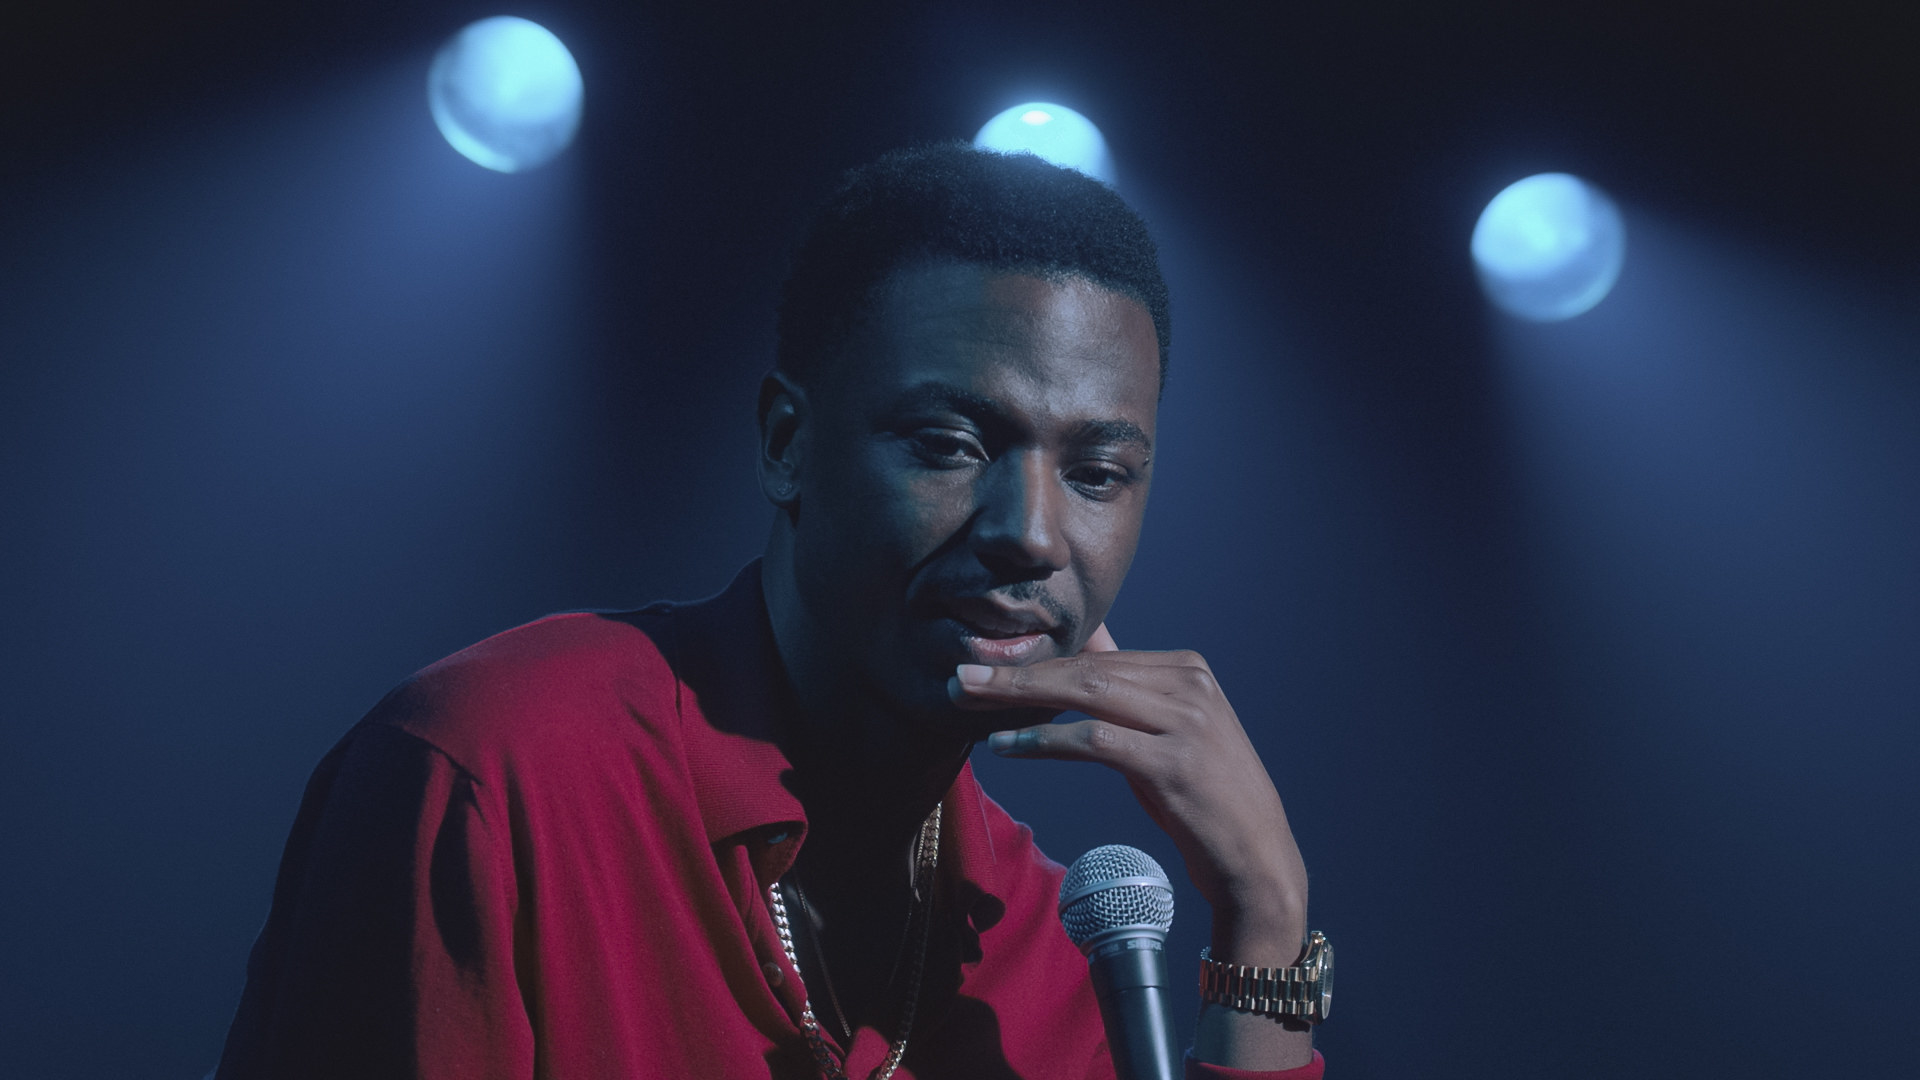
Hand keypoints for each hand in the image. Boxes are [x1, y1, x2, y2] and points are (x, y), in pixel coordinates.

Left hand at [948, 626, 1307, 962]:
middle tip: (960, 675)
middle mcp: (1191, 685)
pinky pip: (1094, 741)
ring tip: (968, 701)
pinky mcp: (1174, 764)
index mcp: (1188, 668)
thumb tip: (1086, 641)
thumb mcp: (1168, 730)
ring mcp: (1186, 722)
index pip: (1097, 655)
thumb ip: (1129, 689)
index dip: (1037, 661)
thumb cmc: (1204, 796)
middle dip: (1017, 671)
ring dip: (1019, 696)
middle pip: (1086, 668)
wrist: (1257, 859)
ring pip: (1086, 694)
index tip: (985, 666)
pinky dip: (1044, 740)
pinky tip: (1007, 745)